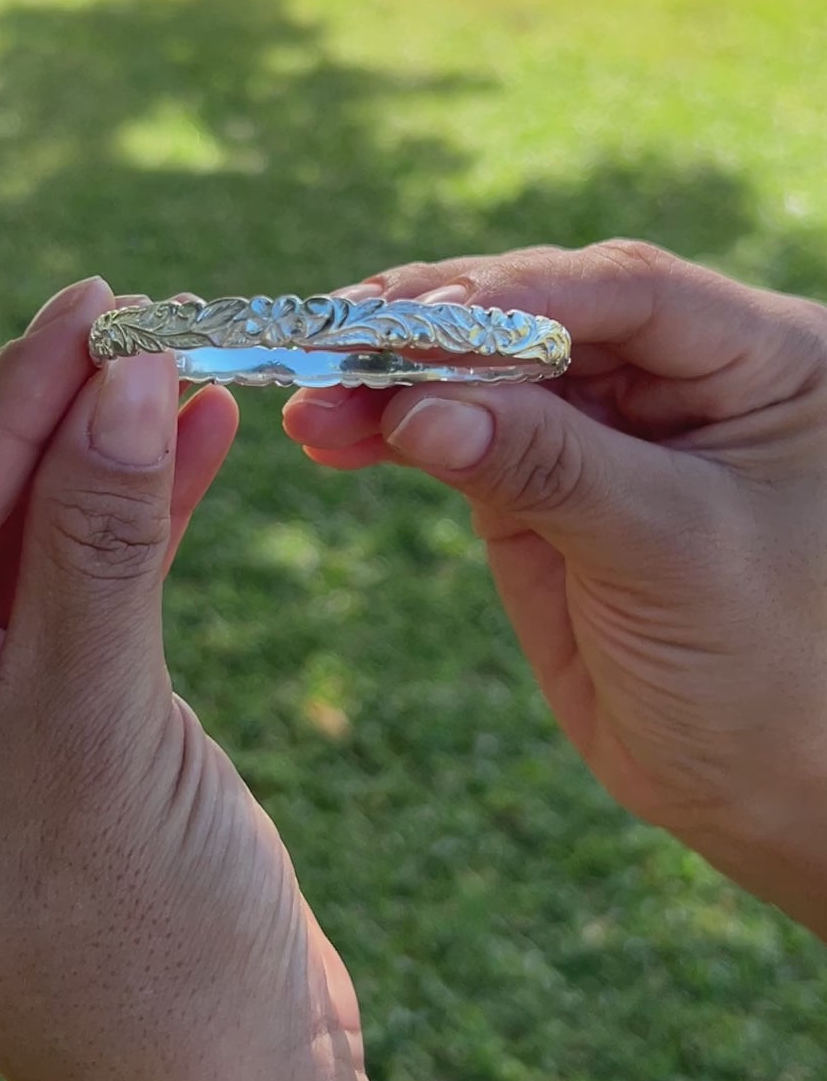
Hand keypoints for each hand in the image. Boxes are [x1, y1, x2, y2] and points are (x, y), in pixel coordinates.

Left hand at [0, 276, 480, 1080]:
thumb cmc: (151, 956)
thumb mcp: (110, 731)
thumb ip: (100, 544)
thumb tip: (118, 371)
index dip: (1, 413)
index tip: (88, 309)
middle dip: (35, 420)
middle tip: (129, 320)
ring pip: (2, 544)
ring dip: (85, 456)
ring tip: (172, 363)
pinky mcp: (30, 724)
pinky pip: (63, 589)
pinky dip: (124, 517)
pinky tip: (185, 441)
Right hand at [285, 241, 826, 935]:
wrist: (761, 788)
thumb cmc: (771, 669)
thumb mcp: (673, 553)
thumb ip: (551, 469)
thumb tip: (418, 408)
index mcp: (761, 356)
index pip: (628, 291)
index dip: (517, 294)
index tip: (419, 321)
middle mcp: (682, 371)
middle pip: (540, 314)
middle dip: (431, 333)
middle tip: (335, 351)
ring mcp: (605, 424)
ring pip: (483, 370)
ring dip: (391, 382)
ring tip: (311, 406)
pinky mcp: (543, 481)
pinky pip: (457, 434)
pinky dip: (392, 432)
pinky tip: (331, 435)